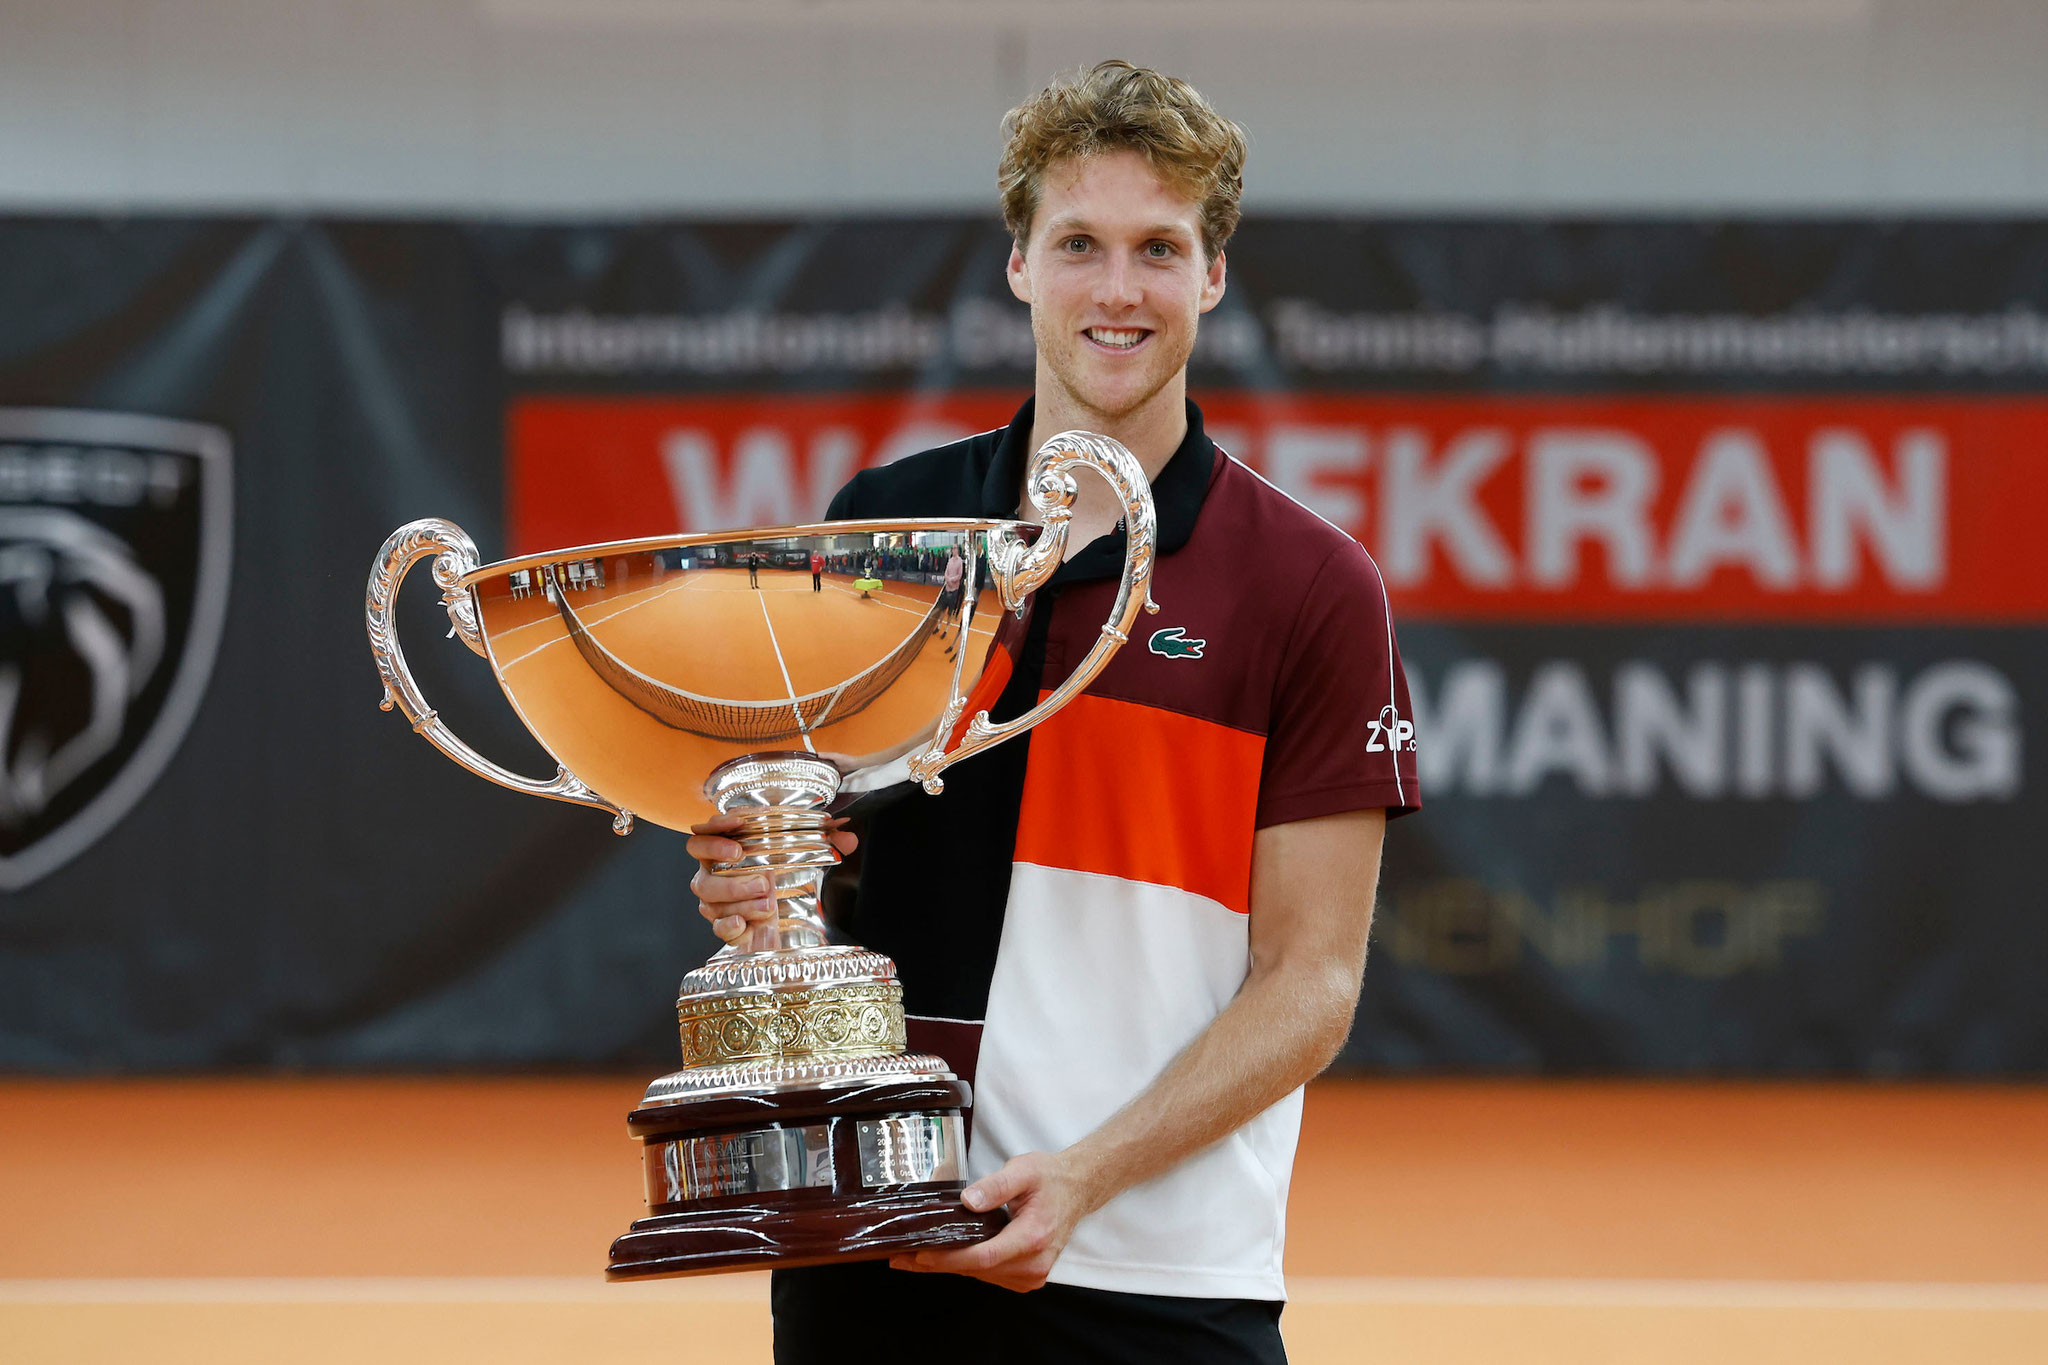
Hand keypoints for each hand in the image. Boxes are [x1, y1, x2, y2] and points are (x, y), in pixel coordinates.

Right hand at [686, 812, 856, 944]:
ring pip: (709, 902)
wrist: (789, 912)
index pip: (701, 836)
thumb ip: (827, 842)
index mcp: (724, 850)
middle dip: (732, 880)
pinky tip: (745, 924)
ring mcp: (717, 902)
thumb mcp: (807, 854)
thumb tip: (848, 838)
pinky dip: (728, 926)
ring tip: (767, 904)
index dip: (715, 829)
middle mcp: (713, 875)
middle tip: (764, 882)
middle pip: (703, 876)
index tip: (738, 825)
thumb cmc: (786, 873)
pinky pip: (717, 927)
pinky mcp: (727, 926)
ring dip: (739, 903)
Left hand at [888, 1151, 1092, 1291]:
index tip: (920, 1254)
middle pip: (978, 1270)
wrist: (1078, 1189)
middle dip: (939, 1264)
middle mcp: (1034, 1263)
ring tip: (916, 1257)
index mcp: (1034, 1237)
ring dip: (950, 1267)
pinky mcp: (1029, 1277)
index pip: (984, 1257)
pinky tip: (947, 1256)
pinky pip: (991, 1275)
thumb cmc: (1050, 1178)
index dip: (949, 1259)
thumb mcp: (1023, 1170)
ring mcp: (1033, 1275)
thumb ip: (996, 1186)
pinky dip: (968, 1267)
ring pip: (982, 1276)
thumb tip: (968, 1202)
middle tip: (902, 1258)